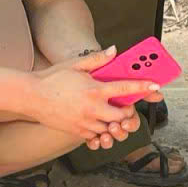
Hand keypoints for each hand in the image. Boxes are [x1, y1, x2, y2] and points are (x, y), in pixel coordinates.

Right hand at [30, 47, 158, 141]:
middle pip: (122, 115)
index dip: (143, 87)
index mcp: (95, 90)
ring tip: (110, 114)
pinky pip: (96, 136)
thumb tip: (114, 51)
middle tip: (125, 105)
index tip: (156, 86)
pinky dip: (100, 130)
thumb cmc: (53, 78)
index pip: (125, 88)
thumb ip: (98, 59)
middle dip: (127, 111)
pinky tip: (96, 121)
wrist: (31, 97)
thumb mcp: (76, 64)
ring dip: (114, 122)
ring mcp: (85, 122)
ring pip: (110, 128)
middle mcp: (93, 108)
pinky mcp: (78, 132)